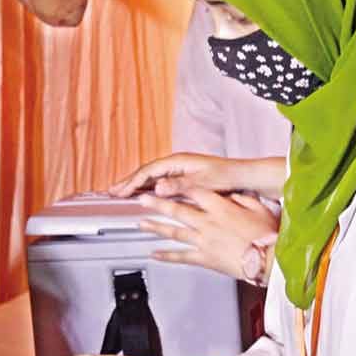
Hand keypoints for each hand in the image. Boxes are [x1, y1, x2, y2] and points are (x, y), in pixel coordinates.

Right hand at [111, 153, 258, 197]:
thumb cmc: (228, 176)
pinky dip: (146, 187)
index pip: (149, 171)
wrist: (244, 175)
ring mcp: (179, 169)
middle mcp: (177, 163)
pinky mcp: (183, 176)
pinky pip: (159, 181)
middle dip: (128, 181)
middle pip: (146, 172)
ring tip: (120, 192)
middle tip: (111, 191)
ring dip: (135, 184)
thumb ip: (179, 185)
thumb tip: (158, 186)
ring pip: (151, 176)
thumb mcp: (203, 183)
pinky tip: (141, 193)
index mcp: (179, 161)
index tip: (121, 192)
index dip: (133, 182)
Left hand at [138, 189, 278, 279]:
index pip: (196, 192)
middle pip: (177, 210)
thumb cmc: (267, 235)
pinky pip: (181, 256)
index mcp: (221, 208)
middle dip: (157, 203)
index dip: (179, 186)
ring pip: (174, 232)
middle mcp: (208, 222)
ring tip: (142, 224)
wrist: (267, 259)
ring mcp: (203, 241)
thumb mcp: (260, 209)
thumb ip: (243, 200)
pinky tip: (154, 254)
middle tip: (142, 199)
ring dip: (156, 227)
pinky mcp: (204, 258)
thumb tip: (232, 195)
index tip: (167, 183)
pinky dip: (166, 255)